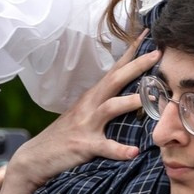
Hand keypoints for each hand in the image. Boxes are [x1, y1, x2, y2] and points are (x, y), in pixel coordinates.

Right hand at [6, 37, 158, 193]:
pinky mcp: (84, 145)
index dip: (131, 53)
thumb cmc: (64, 136)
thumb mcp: (84, 115)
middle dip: (136, 66)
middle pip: (115, 80)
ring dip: (131, 102)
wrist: (36, 157)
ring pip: (110, 108)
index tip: (147, 36)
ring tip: (151, 99)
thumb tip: (131, 99)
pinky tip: (134, 152)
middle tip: (157, 55)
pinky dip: (119, 150)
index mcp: (92, 96)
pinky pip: (104, 147)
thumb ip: (104, 105)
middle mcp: (89, 106)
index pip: (115, 69)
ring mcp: (86, 124)